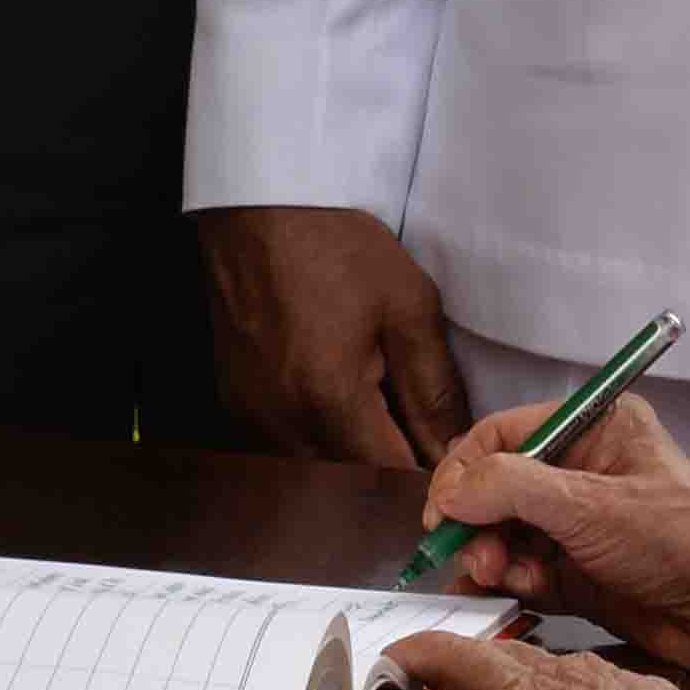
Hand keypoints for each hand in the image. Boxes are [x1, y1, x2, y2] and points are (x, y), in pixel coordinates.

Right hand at [199, 206, 471, 465]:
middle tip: (423, 437)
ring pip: (318, 472)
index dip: (429, 479)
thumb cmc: (332, 243)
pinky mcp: (237, 406)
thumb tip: (452, 449)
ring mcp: (251, 418)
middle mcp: (280, 422)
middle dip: (392, 472)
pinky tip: (341, 402)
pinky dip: (321, 441)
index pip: (390, 479)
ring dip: (354, 458)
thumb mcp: (408, 305)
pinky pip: (288, 449)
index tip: (453, 464)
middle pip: (351, 484)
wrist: (258, 205)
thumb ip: (434, 390)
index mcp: (328, 399)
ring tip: (382, 413)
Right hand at [417, 397, 689, 689]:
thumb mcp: (591, 505)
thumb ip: (511, 488)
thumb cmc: (687, 545)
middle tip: (466, 553)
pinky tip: (504, 591)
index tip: (442, 511)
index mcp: (598, 428)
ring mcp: (584, 526)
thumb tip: (452, 490)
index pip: (506, 434)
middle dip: (477, 520)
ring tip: (488, 576)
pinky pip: (526, 571)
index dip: (466, 469)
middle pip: (500, 487)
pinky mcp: (584, 574)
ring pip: (508, 533)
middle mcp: (586, 471)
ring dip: (489, 554)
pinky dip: (509, 581)